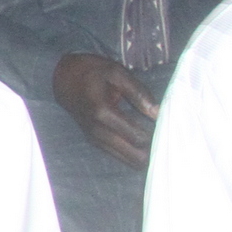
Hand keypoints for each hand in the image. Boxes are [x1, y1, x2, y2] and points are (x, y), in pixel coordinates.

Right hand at [52, 51, 158, 170]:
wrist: (62, 78)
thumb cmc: (91, 71)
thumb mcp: (115, 72)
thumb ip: (138, 92)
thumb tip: (157, 112)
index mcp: (103, 112)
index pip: (137, 136)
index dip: (156, 137)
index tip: (170, 131)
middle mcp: (97, 131)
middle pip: (133, 156)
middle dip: (153, 153)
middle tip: (169, 144)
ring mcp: (95, 138)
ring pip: (127, 160)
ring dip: (144, 157)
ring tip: (162, 149)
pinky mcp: (95, 141)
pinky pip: (118, 156)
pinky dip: (133, 156)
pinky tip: (147, 151)